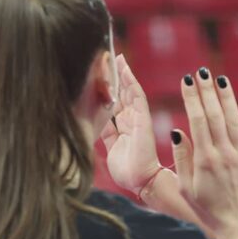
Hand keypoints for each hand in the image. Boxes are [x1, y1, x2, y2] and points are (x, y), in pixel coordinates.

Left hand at [100, 55, 163, 194]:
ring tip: (117, 58)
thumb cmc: (126, 169)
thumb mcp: (110, 146)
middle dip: (115, 76)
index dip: (108, 87)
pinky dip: (132, 82)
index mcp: (123, 126)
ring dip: (123, 74)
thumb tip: (94, 119)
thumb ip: (106, 131)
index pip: (115, 101)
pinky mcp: (143, 118)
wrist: (139, 181)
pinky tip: (125, 69)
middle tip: (107, 57)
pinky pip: (138, 96)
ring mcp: (137, 118)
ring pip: (130, 91)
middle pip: (122, 92)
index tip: (100, 71)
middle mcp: (131, 120)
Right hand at [172, 69, 237, 234]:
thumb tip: (177, 130)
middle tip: (200, 72)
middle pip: (214, 114)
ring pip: (234, 118)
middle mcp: (224, 154)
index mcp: (204, 160)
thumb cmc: (208, 210)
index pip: (197, 120)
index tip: (186, 81)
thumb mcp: (186, 188)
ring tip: (219, 79)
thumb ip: (181, 159)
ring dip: (226, 97)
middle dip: (206, 90)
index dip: (191, 97)